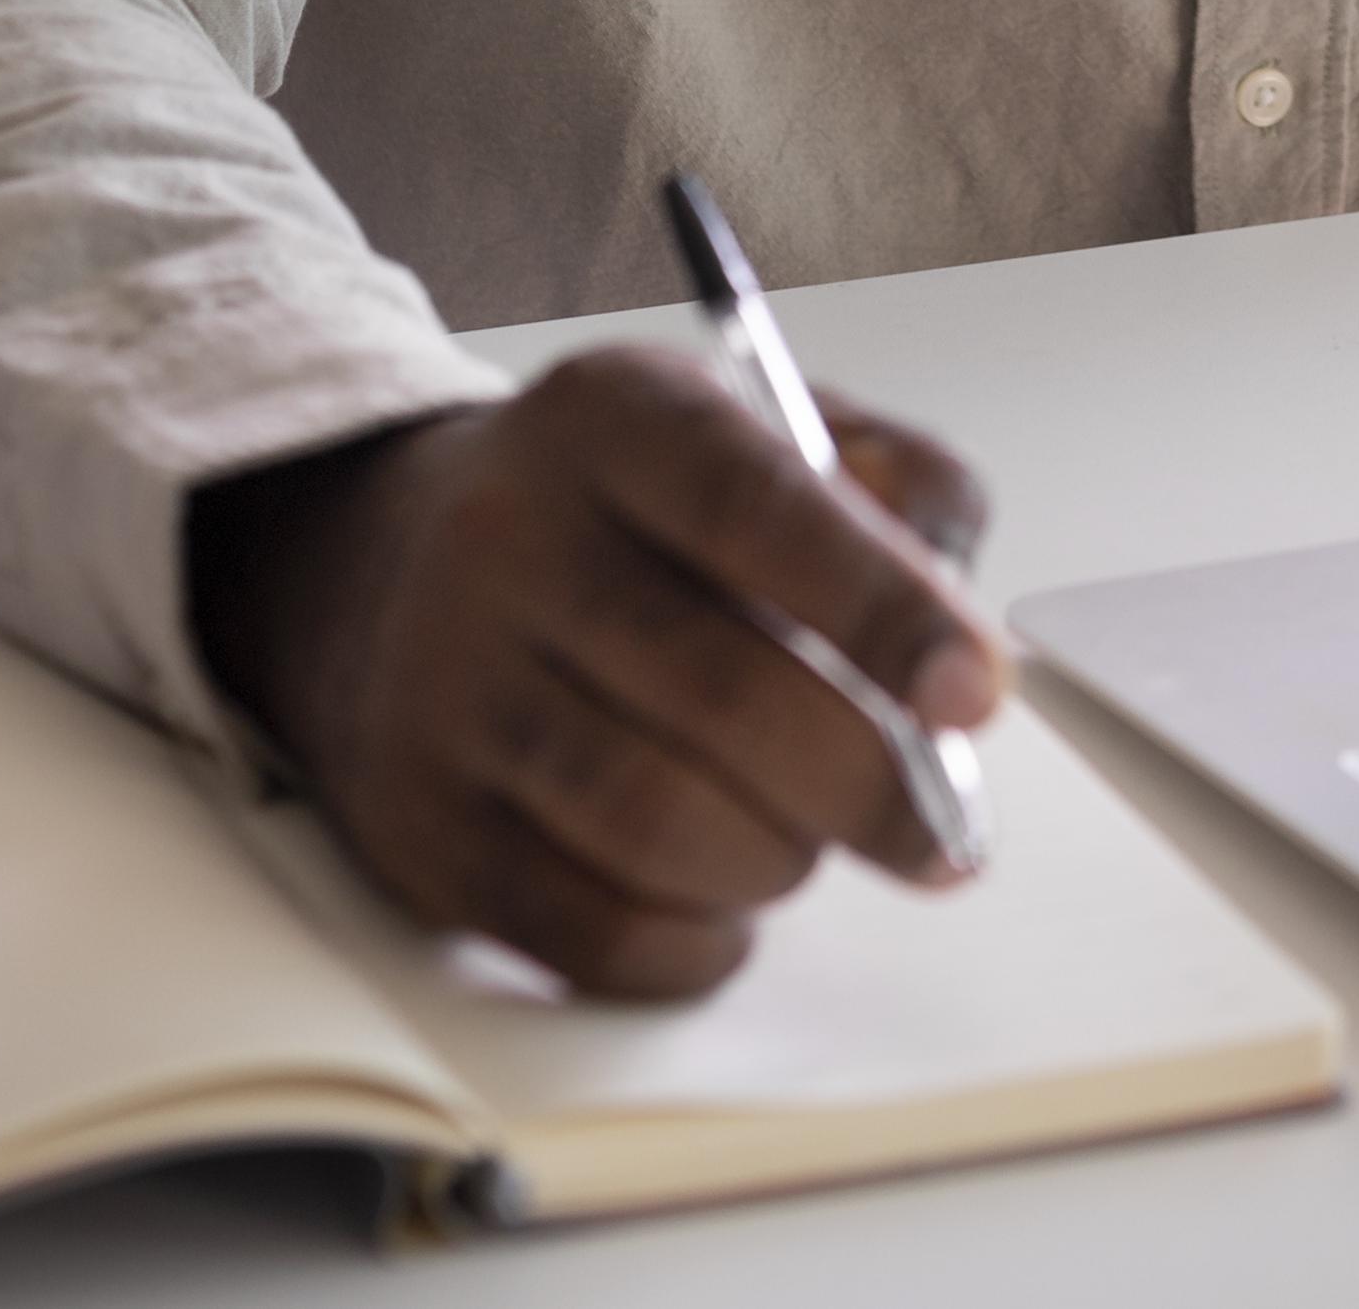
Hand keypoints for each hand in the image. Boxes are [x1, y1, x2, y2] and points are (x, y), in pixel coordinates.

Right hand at [186, 342, 1006, 999]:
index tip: (973, 697)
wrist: (384, 565)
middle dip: (868, 785)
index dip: (884, 611)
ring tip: (807, 837)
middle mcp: (507, 538)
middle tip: (935, 827)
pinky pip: (586, 929)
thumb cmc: (633, 511)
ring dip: (779, 859)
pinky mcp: (416, 824)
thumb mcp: (765, 428)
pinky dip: (694, 941)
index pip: (757, 509)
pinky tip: (724, 898)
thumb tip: (963, 645)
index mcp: (613, 417)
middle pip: (721, 695)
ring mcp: (443, 688)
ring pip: (654, 824)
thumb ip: (904, 492)